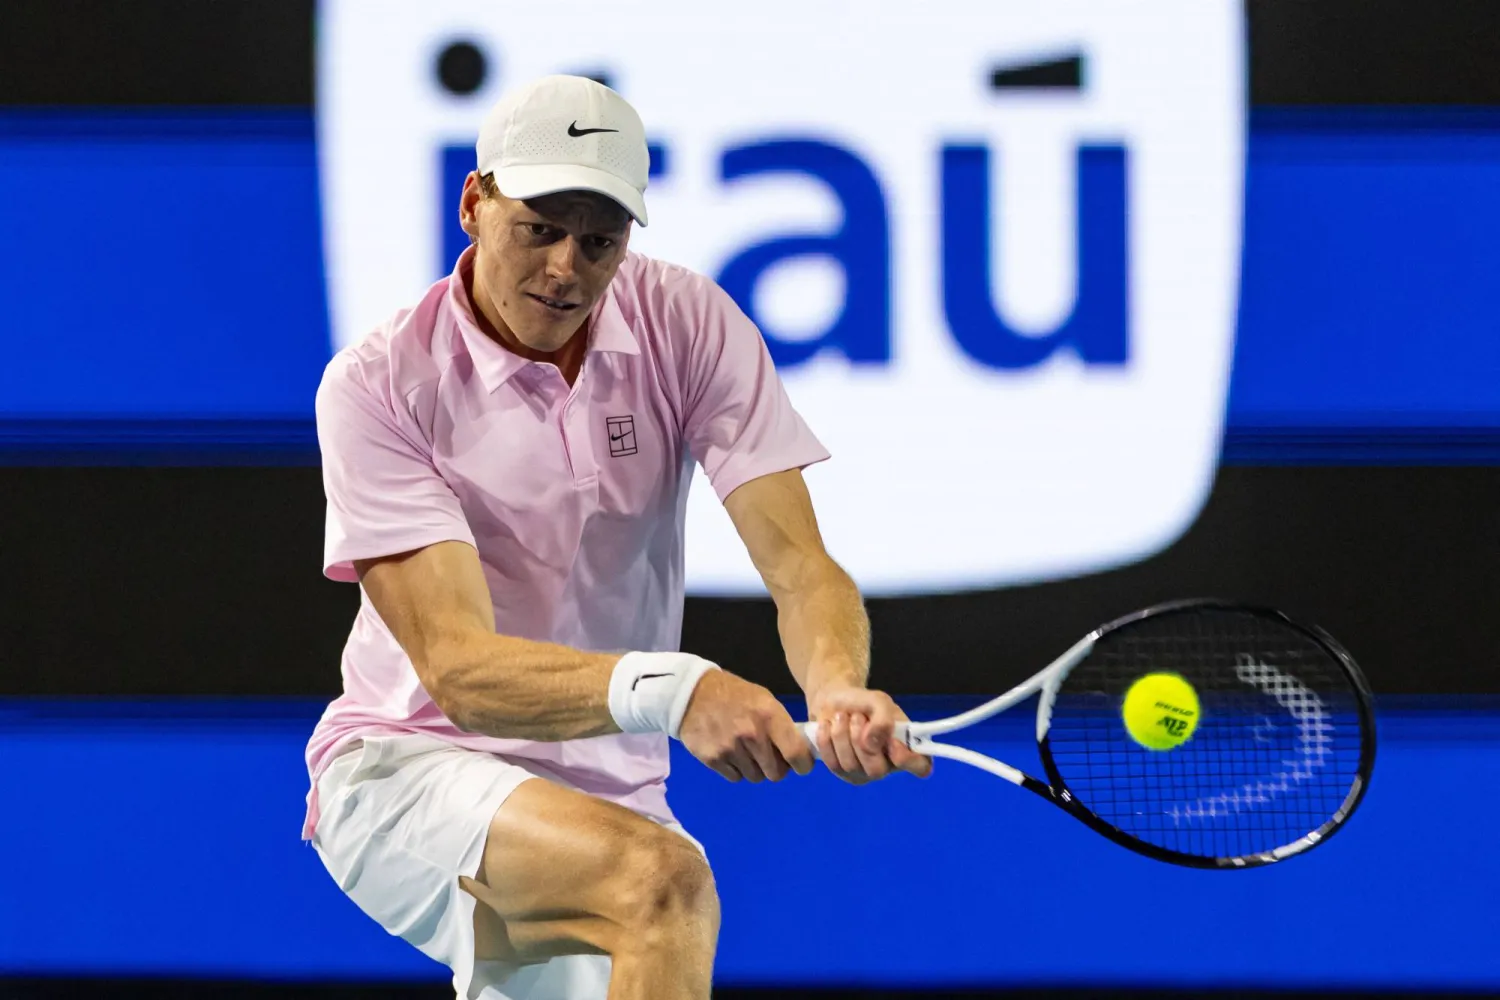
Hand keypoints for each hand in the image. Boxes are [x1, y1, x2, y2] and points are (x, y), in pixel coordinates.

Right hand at [678, 670, 816, 782]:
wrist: (692, 693)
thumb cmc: (734, 695)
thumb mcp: (764, 700)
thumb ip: (781, 726)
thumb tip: (798, 752)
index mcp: (769, 716)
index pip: (796, 753)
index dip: (802, 765)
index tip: (801, 766)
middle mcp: (752, 734)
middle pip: (775, 773)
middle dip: (775, 768)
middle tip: (768, 757)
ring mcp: (730, 748)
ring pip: (755, 777)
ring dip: (754, 768)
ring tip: (745, 751)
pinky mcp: (713, 759)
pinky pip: (735, 777)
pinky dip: (736, 770)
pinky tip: (730, 753)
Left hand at [807, 683, 932, 783]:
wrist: (835, 702)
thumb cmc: (864, 703)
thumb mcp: (879, 701)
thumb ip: (883, 719)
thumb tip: (872, 742)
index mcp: (906, 747)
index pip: (921, 766)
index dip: (908, 759)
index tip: (892, 742)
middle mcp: (888, 765)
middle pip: (876, 770)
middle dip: (861, 739)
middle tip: (857, 717)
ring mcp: (863, 773)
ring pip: (850, 765)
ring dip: (842, 734)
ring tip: (843, 716)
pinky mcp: (841, 772)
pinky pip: (832, 763)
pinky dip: (827, 739)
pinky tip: (829, 726)